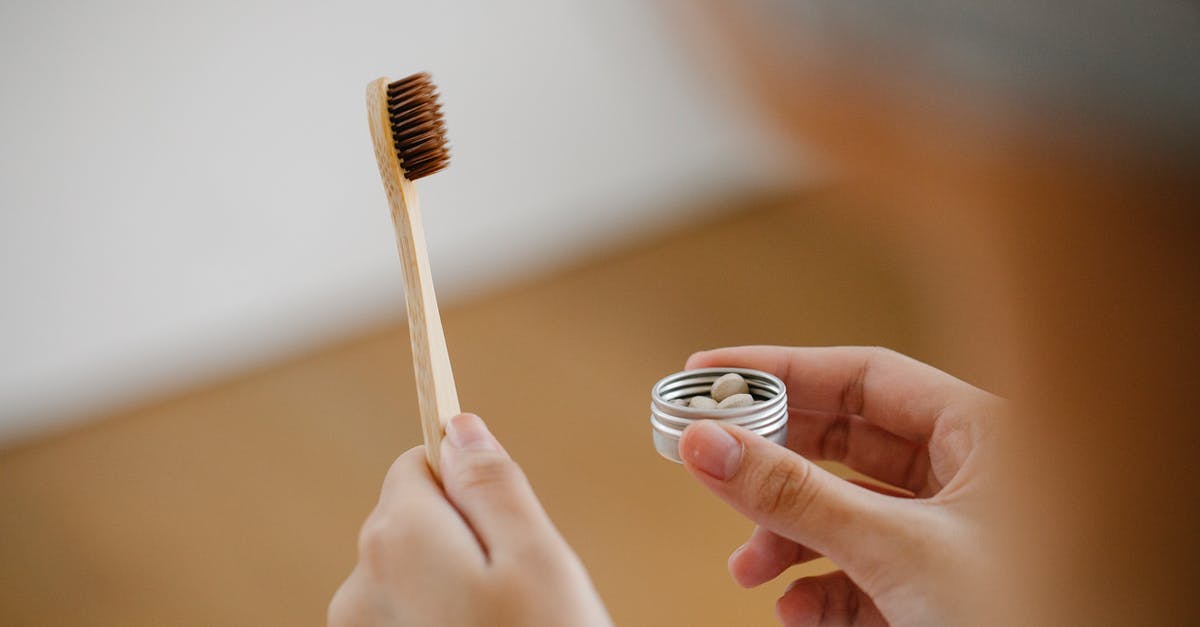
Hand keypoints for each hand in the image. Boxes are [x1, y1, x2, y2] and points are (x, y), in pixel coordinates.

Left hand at [328, 413, 611, 626]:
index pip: (418, 464)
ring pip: (410, 575)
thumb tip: (458, 426)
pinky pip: (405, 620)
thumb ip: (490, 483)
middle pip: (411, 520)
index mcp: (398, 538)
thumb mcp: (537, 557)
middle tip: (518, 589)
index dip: (469, 482)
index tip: (506, 521)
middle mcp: (359, 584)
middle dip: (465, 538)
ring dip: (453, 589)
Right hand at [679, 346, 1002, 625]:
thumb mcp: (898, 550)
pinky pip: (863, 573)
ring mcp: (954, 537)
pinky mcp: (939, 592)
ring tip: (748, 568)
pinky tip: (798, 612)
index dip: (781, 370)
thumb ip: (797, 496)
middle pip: (845, 446)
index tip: (709, 373)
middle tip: (709, 462)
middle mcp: (968, 477)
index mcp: (983, 435)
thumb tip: (706, 443)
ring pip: (847, 515)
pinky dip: (822, 590)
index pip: (863, 376)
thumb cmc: (1030, 612)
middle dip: (775, 465)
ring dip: (788, 539)